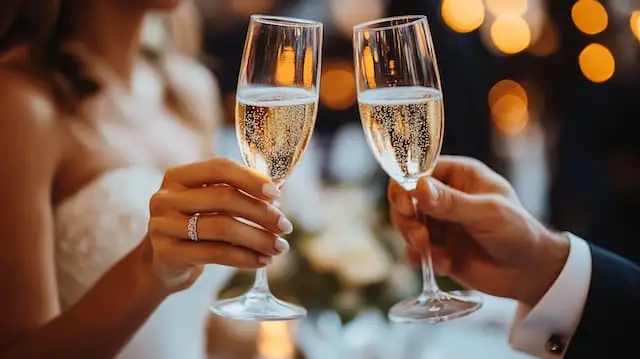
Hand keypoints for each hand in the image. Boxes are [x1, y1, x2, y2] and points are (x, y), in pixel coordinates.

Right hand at [144, 158, 291, 291]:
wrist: (164, 262)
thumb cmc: (196, 225)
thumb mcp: (209, 204)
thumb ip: (237, 192)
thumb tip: (276, 197)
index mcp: (178, 176)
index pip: (219, 168)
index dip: (251, 179)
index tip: (276, 195)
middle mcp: (165, 197)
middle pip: (224, 198)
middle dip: (261, 212)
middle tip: (285, 226)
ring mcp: (163, 226)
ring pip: (222, 228)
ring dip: (258, 238)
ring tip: (279, 247)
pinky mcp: (167, 254)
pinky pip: (216, 254)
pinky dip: (245, 258)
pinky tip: (262, 261)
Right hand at [388, 156, 569, 306]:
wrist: (530, 274)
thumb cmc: (518, 232)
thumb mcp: (487, 213)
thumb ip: (451, 202)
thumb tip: (417, 187)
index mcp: (459, 176)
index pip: (418, 170)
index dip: (404, 184)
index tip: (405, 204)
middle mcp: (444, 196)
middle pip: (404, 198)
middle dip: (406, 219)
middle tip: (419, 237)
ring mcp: (439, 223)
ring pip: (406, 225)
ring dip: (413, 240)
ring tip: (431, 252)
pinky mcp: (437, 248)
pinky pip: (414, 251)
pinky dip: (423, 259)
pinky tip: (446, 265)